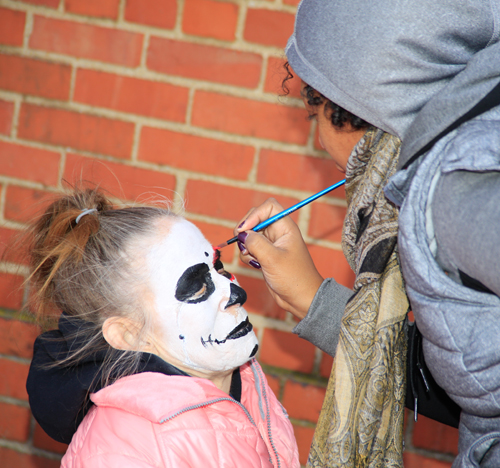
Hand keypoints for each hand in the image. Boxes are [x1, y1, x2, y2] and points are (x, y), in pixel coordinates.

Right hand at [234, 198, 323, 318]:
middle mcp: (278, 233)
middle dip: (245, 230)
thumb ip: (256, 243)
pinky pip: (250, 248)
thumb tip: (242, 235)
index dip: (255, 214)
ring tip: (254, 259)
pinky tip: (255, 265)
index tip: (244, 229)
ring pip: (250, 235)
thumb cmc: (294, 278)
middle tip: (241, 244)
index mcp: (286, 227)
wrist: (301, 299)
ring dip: (246, 246)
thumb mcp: (273, 259)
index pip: (269, 207)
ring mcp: (271, 244)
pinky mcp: (265, 255)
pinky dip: (248, 255)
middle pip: (256, 219)